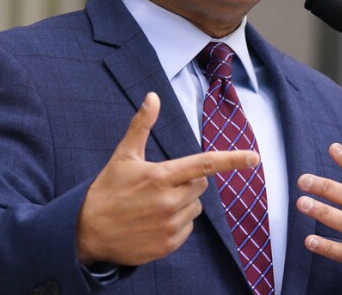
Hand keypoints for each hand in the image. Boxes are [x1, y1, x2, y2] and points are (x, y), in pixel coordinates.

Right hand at [76, 92, 258, 265]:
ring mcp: (170, 225)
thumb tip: (153, 96)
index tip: (254, 158)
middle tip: (162, 184)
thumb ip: (142, 125)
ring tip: (154, 204)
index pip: (205, 164)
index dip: (232, 160)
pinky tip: (154, 221)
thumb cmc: (107, 190)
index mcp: (161, 176)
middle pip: (201, 185)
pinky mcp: (168, 245)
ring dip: (183, 204)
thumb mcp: (123, 156)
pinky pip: (188, 228)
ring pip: (195, 208)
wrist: (87, 232)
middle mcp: (169, 202)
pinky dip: (177, 223)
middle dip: (188, 181)